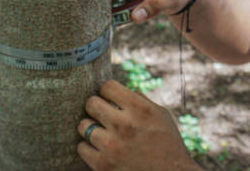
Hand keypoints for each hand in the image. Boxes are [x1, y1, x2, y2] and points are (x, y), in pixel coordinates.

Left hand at [77, 80, 198, 170]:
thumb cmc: (168, 144)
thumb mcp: (161, 115)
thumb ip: (140, 100)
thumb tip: (119, 92)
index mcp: (140, 109)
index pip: (107, 87)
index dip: (108, 92)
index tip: (110, 99)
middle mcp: (124, 125)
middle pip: (91, 103)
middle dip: (96, 107)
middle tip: (102, 114)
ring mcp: (112, 146)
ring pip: (83, 125)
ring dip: (91, 128)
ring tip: (102, 132)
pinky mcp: (103, 165)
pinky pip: (82, 147)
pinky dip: (89, 147)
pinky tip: (100, 148)